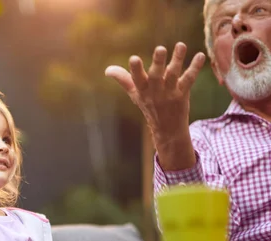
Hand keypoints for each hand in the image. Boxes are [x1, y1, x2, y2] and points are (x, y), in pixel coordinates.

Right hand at [105, 43, 205, 170]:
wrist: (167, 129)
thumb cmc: (149, 107)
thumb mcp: (135, 94)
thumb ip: (123, 79)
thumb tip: (107, 70)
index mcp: (141, 91)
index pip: (136, 79)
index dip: (135, 70)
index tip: (134, 59)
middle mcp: (155, 92)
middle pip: (156, 76)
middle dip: (158, 63)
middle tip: (160, 48)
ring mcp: (170, 93)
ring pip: (174, 75)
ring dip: (177, 59)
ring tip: (180, 45)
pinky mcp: (182, 94)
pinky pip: (189, 79)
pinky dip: (195, 67)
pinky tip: (200, 55)